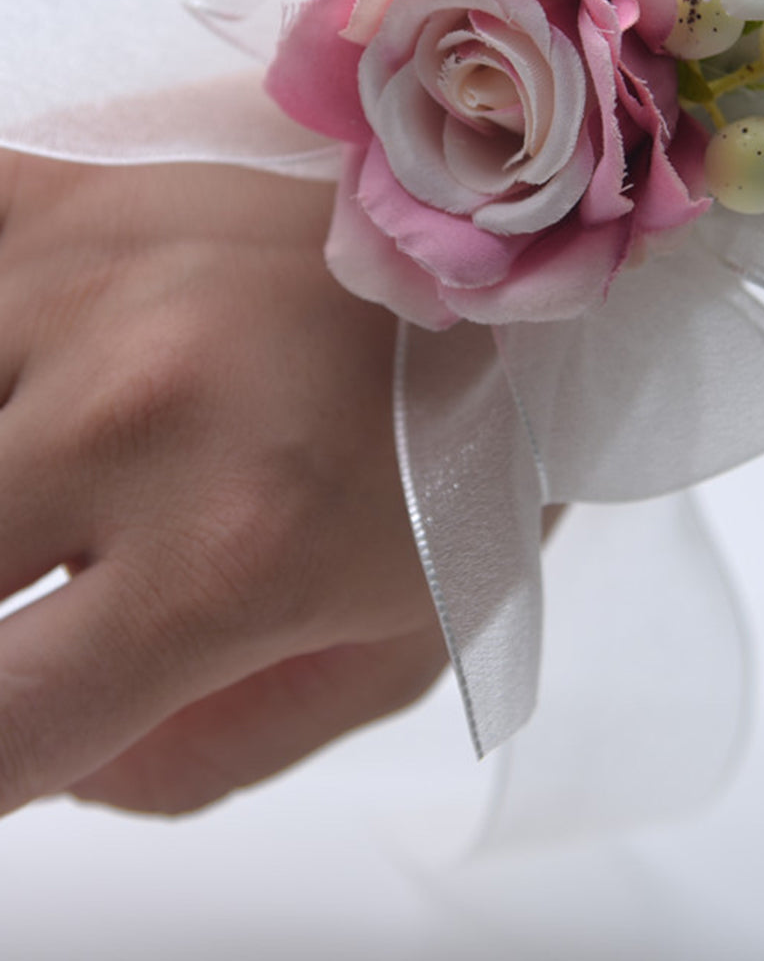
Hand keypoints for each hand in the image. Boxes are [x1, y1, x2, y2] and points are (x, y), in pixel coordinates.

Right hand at [0, 152, 444, 815]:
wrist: (515, 276)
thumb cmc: (458, 470)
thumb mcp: (381, 664)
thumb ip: (201, 759)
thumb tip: (52, 764)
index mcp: (223, 560)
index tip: (26, 713)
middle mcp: (136, 415)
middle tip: (61, 567)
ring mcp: (89, 288)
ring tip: (55, 483)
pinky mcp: (69, 199)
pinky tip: (29, 372)